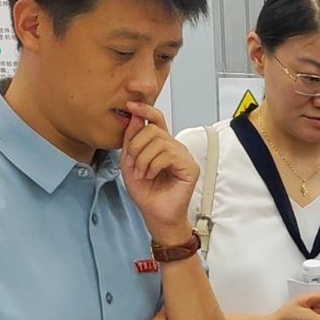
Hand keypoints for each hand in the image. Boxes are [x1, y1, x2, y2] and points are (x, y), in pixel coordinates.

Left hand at [118, 101, 199, 244]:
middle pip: (153, 130)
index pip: (156, 119)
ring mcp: (184, 156)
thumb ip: (131, 139)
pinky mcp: (190, 167)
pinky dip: (154, 165)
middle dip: (136, 146)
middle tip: (133, 164)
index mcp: (161, 144)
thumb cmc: (145, 192)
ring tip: (142, 173)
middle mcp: (174, 147)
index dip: (144, 109)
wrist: (154, 214)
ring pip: (159, 142)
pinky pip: (168, 155)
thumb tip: (134, 115)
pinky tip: (152, 175)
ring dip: (143, 159)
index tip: (130, 106)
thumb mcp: (129, 161)